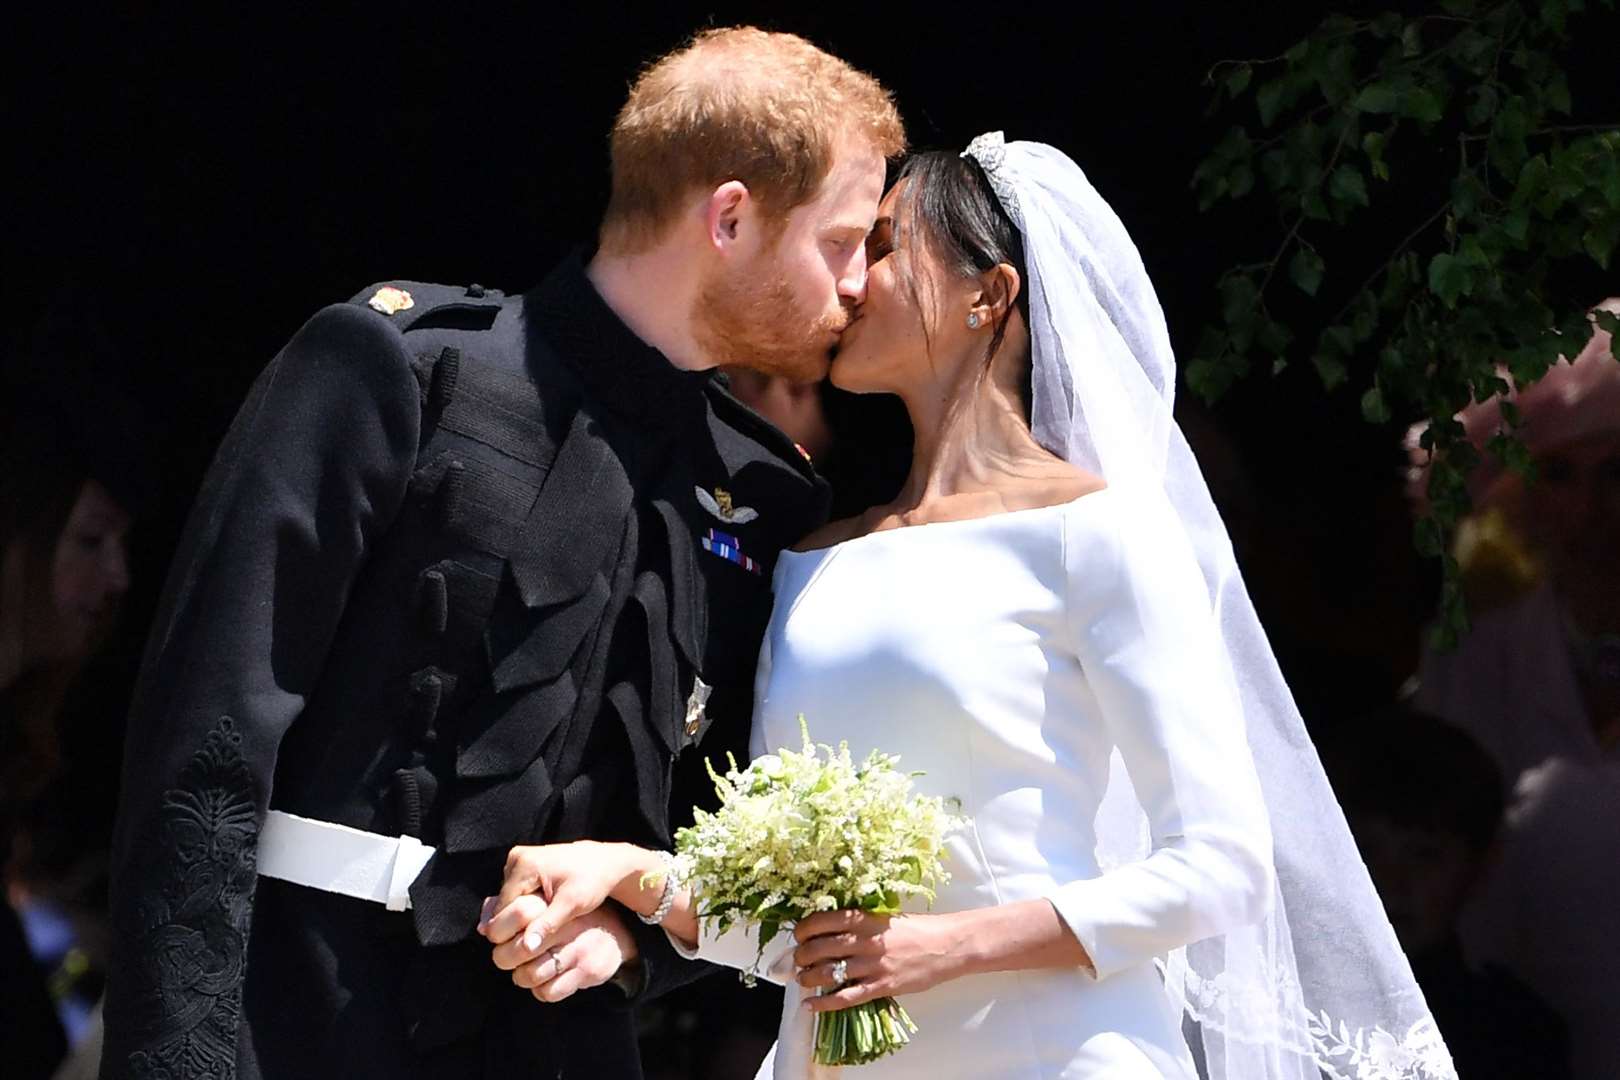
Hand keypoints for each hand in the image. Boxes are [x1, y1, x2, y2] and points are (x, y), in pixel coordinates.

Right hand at [478, 841, 638, 947]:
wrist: (605, 862)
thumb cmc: (593, 882)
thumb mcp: (572, 904)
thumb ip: (548, 924)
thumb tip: (527, 947)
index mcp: (524, 864)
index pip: (503, 908)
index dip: (513, 930)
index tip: (529, 945)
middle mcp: (516, 858)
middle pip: (503, 904)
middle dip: (517, 922)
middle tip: (537, 936)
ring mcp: (517, 859)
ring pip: (508, 900)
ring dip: (520, 915)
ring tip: (542, 923)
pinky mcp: (522, 864)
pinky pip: (515, 893)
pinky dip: (524, 906)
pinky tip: (540, 914)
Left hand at [489, 900, 639, 1002]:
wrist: (616, 934)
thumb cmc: (569, 919)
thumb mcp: (547, 904)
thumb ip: (514, 908)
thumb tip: (483, 926)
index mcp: (556, 904)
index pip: (519, 913)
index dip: (499, 929)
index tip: (498, 936)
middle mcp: (568, 925)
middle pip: (520, 949)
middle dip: (504, 957)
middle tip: (506, 957)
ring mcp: (578, 950)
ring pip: (531, 974)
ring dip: (521, 976)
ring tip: (524, 970)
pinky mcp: (587, 972)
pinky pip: (548, 992)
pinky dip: (539, 990)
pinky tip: (543, 981)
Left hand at [792, 910, 963, 1012]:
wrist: (947, 945)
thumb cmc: (917, 928)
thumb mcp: (884, 916)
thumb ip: (859, 922)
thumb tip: (830, 929)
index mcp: (864, 918)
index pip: (821, 921)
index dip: (803, 930)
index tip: (798, 935)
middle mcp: (864, 941)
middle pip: (819, 948)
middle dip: (801, 956)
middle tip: (797, 960)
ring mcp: (872, 965)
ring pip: (827, 973)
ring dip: (808, 978)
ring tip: (802, 980)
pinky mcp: (881, 986)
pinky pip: (845, 997)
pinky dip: (824, 1002)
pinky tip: (811, 1005)